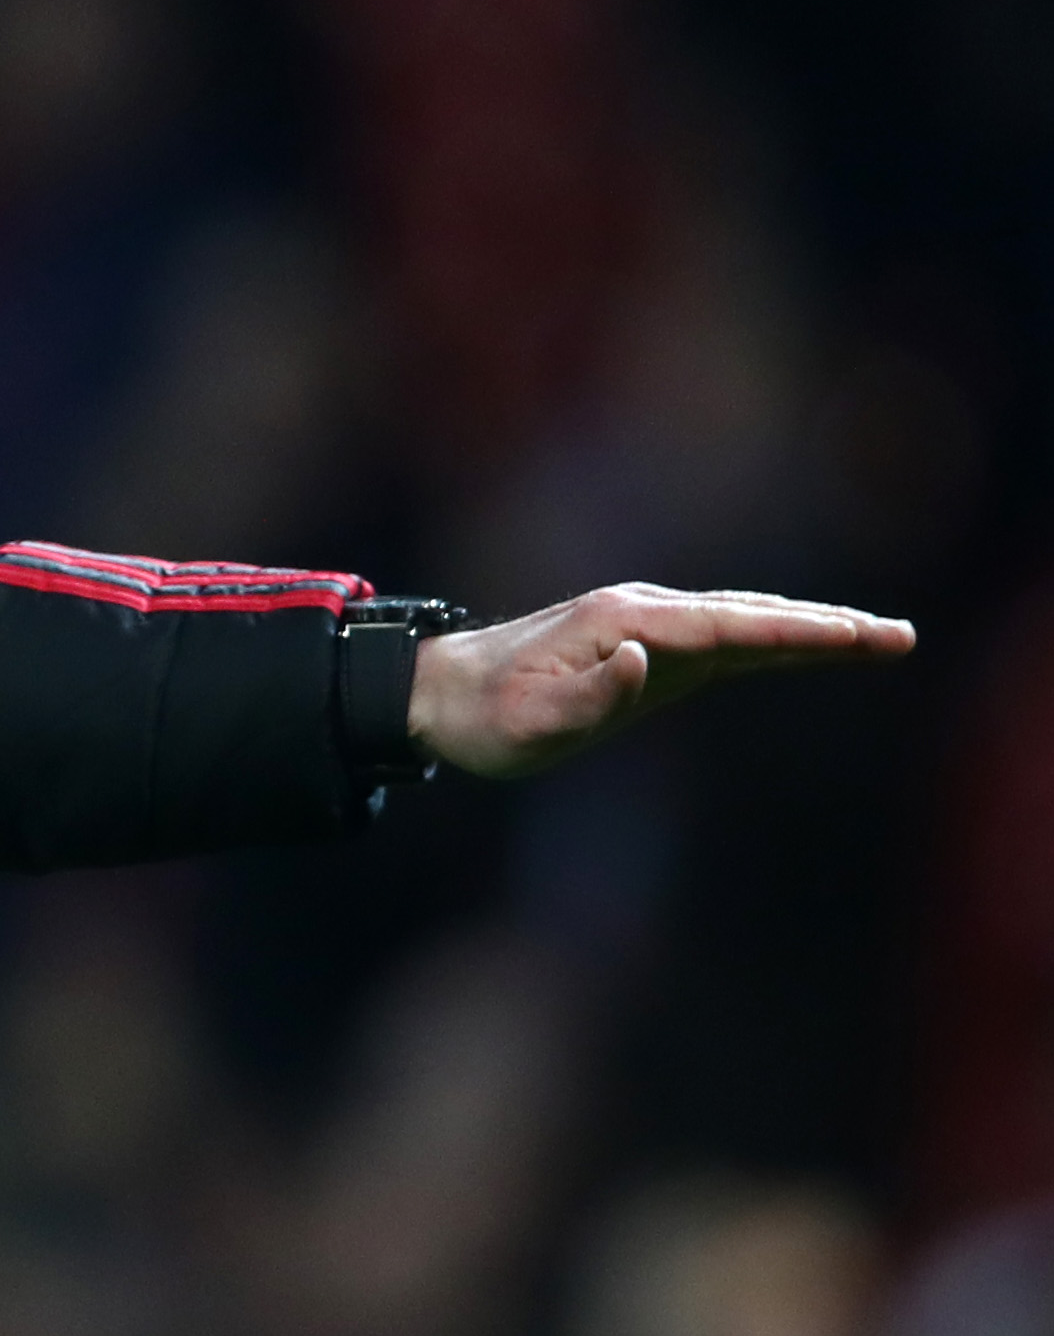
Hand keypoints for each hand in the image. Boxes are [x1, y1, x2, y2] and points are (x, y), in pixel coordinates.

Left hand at [407, 584, 915, 778]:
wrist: (437, 693)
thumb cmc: (484, 718)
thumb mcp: (529, 723)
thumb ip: (590, 694)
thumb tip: (644, 661)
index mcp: (624, 624)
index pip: (729, 627)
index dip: (798, 634)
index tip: (857, 638)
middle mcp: (640, 612)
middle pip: (750, 616)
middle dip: (826, 627)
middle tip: (899, 638)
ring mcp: (643, 624)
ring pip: (741, 622)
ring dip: (808, 628)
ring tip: (877, 640)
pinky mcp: (640, 645)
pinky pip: (721, 638)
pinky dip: (772, 639)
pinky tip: (808, 646)